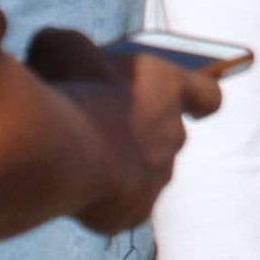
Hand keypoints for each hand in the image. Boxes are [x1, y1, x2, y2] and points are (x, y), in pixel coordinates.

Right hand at [27, 28, 216, 235]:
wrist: (61, 155)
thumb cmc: (71, 91)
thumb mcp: (64, 48)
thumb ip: (67, 45)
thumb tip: (54, 46)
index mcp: (169, 88)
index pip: (206, 92)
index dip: (201, 95)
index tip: (202, 102)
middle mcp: (173, 135)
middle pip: (168, 135)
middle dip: (140, 134)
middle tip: (101, 130)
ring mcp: (157, 178)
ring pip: (144, 174)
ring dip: (120, 170)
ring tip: (81, 165)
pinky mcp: (134, 213)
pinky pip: (121, 207)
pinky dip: (100, 203)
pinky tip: (71, 192)